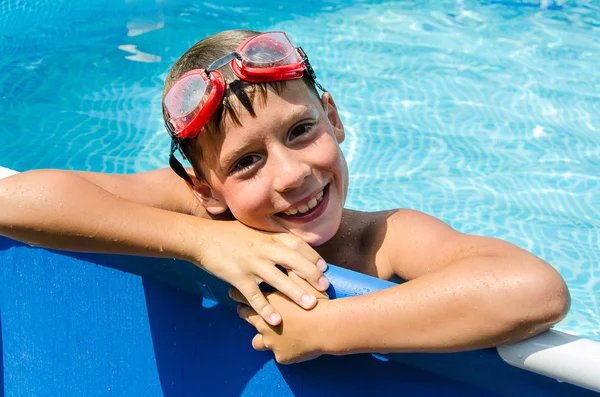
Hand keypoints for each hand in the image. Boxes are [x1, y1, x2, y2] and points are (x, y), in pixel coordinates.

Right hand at [194, 221, 329, 325]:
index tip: (324, 267)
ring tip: (310, 305)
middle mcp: (263, 249)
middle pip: (293, 261)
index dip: (312, 256)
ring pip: (277, 279)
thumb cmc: (229, 235)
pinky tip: (277, 320)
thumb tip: (291, 245)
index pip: (296, 244)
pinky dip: (266, 309)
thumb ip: (272, 237)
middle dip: (311, 274)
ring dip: (295, 293)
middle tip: (325, 288)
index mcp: (268, 237)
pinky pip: (255, 296)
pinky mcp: (237, 277)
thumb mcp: (254, 231)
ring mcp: (251, 263)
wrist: (202, 238)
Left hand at [230, 272, 329, 363]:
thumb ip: (290, 270)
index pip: (240, 296)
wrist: (329, 326)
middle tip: (253, 312)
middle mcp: (262, 323)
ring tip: (272, 335)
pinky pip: (279, 354)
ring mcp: (270, 342)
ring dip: (264, 338)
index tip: (238, 292)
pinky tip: (295, 345)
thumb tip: (284, 259)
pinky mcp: (281, 356)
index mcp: (266, 302)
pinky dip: (285, 350)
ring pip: (257, 342)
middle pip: (244, 317)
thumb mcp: (303, 280)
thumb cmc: (316, 301)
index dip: (239, 294)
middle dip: (248, 314)